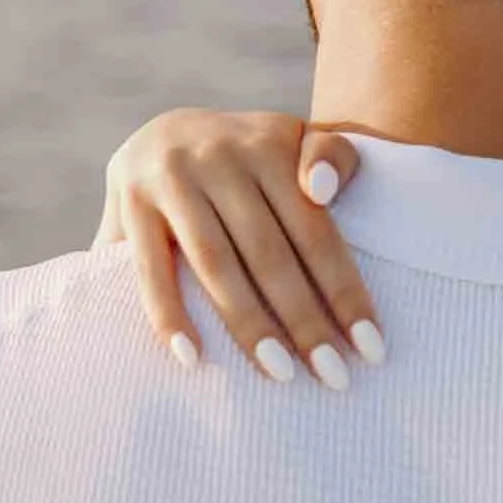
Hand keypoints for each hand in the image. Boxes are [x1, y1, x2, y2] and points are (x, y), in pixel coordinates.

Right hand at [93, 108, 380, 387]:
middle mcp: (219, 156)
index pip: (314, 231)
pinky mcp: (130, 201)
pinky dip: (169, 314)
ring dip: (248, 324)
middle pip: (269, 253)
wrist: (167, 126)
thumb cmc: (252, 154)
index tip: (371, 349)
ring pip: (216, 263)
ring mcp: (171, 178)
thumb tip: (321, 191)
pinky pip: (150, 268)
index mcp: (269, 145)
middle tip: (334, 377)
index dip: (344, 292)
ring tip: (280, 373)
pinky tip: (192, 358)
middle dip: (305, 320)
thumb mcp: (297, 138)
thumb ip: (331, 155)